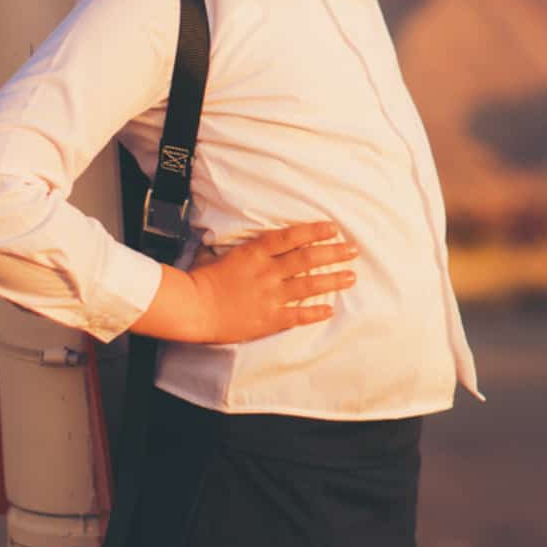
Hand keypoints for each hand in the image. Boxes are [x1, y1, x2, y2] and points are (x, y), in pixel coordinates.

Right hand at [130, 221, 356, 342]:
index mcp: (256, 252)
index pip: (292, 237)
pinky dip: (314, 312)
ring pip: (308, 285)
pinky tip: (329, 310)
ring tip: (351, 277)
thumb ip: (250, 250)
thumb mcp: (227, 254)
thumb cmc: (203, 278)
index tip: (333, 228)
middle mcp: (268, 271)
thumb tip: (267, 242)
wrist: (193, 306)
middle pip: (307, 259)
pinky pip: (297, 315)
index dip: (314, 231)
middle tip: (354, 250)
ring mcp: (270, 295)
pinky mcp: (269, 318)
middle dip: (333, 253)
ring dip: (332, 280)